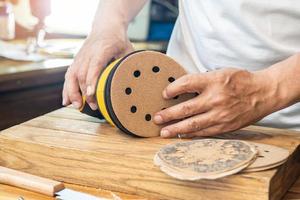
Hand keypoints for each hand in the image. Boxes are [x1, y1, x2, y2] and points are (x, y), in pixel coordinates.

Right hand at [62, 25, 133, 109]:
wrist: (106, 26)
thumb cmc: (118, 40)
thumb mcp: (127, 51)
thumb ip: (127, 66)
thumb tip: (131, 85)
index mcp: (102, 49)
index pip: (95, 66)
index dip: (92, 81)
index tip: (91, 94)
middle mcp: (88, 53)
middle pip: (82, 74)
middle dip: (84, 92)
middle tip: (92, 106)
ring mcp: (80, 57)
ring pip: (72, 76)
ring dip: (72, 92)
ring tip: (77, 106)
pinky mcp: (76, 60)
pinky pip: (69, 75)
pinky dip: (67, 88)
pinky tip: (67, 101)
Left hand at [154, 68, 278, 137]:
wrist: (263, 93)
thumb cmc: (240, 81)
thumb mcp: (220, 73)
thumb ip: (202, 80)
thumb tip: (181, 88)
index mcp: (214, 80)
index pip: (186, 84)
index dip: (172, 89)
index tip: (165, 94)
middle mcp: (216, 98)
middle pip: (186, 108)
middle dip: (168, 114)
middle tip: (156, 118)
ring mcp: (220, 114)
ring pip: (193, 124)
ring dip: (176, 129)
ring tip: (163, 132)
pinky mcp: (225, 126)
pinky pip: (204, 132)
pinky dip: (191, 134)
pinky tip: (181, 135)